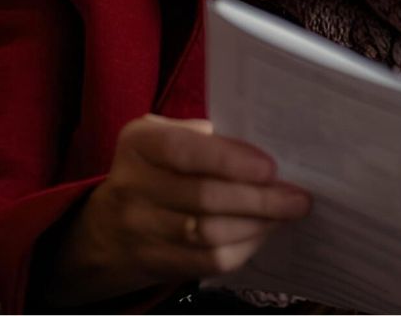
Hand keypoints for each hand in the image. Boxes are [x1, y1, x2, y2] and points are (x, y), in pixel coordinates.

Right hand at [41, 115, 311, 305]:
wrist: (103, 231)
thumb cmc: (152, 170)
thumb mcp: (161, 138)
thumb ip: (203, 137)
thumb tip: (261, 147)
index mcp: (140, 145)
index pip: (185, 151)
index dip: (230, 161)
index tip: (270, 167)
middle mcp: (134, 187)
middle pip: (205, 198)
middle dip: (260, 199)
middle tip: (297, 198)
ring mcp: (141, 230)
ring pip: (211, 234)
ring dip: (258, 225)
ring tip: (287, 214)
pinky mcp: (155, 263)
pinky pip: (208, 262)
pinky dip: (243, 249)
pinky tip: (263, 234)